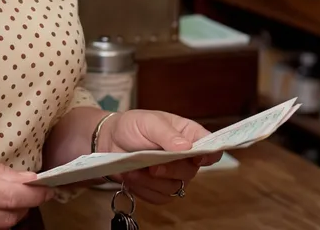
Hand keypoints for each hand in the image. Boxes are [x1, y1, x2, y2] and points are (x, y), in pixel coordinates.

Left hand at [97, 110, 222, 203]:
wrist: (108, 141)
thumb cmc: (131, 126)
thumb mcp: (147, 122)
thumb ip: (166, 133)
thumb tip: (187, 147)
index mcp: (186, 135)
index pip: (211, 146)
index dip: (210, 154)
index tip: (197, 157)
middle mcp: (185, 157)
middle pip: (191, 171)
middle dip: (170, 170)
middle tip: (153, 165)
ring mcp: (174, 175)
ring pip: (174, 188)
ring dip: (151, 180)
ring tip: (134, 168)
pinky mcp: (160, 189)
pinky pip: (159, 197)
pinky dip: (143, 188)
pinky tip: (133, 176)